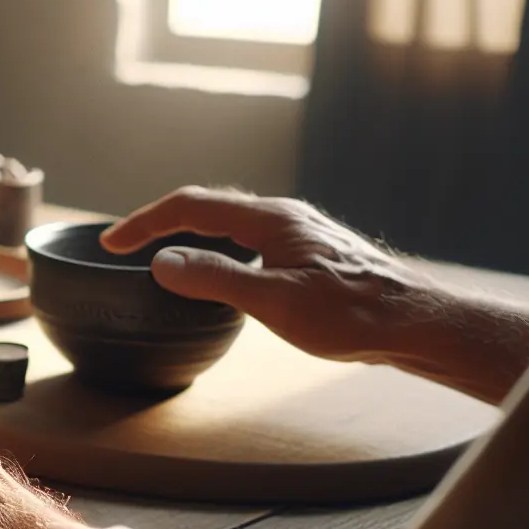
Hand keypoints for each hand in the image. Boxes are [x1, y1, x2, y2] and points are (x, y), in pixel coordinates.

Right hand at [100, 186, 441, 364]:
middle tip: (124, 247)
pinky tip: (220, 272)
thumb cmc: (353, 315)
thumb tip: (163, 262)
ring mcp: (300, 233)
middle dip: (161, 222)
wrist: (417, 323)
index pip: (191, 205)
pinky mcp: (311, 253)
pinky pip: (249, 239)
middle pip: (208, 206)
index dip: (145, 222)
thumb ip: (215, 278)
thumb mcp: (275, 302)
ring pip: (230, 223)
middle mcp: (284, 216)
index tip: (110, 244)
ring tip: (161, 254)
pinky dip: (216, 247)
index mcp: (270, 220)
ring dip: (189, 233)